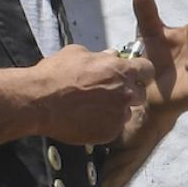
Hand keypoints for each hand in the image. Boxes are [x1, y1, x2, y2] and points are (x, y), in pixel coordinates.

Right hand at [25, 42, 151, 144]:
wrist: (39, 101)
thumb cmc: (55, 75)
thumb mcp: (77, 54)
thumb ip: (100, 56)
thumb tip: (110, 54)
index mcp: (121, 71)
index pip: (147, 70)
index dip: (140, 72)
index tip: (133, 74)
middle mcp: (125, 93)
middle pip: (140, 94)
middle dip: (128, 92)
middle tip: (109, 93)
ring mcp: (118, 115)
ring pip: (126, 112)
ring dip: (115, 109)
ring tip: (93, 107)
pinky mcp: (109, 133)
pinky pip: (113, 128)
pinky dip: (104, 124)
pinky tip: (87, 118)